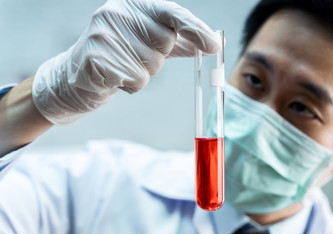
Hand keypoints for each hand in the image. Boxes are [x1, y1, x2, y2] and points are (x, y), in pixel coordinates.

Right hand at [32, 0, 220, 124]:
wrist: (77, 76)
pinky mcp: (97, 60)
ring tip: (122, 68)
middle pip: (165, 42)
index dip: (195, 29)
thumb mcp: (148, 42)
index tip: (214, 46)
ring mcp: (104, 36)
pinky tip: (115, 80)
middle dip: (158, 56)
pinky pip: (137, 81)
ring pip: (152, 66)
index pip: (172, 12)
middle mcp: (117, 13)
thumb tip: (214, 43)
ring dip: (143, 73)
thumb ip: (179, 41)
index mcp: (132, 4)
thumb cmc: (120, 56)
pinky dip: (131, 86)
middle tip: (136, 57)